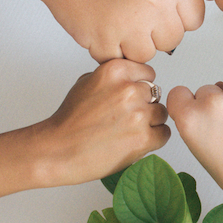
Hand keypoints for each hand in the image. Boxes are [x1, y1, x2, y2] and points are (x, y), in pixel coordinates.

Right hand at [29, 60, 170, 185]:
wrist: (58, 150)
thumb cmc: (69, 121)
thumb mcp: (86, 82)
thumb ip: (113, 77)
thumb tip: (134, 78)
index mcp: (115, 71)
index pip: (148, 73)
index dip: (140, 87)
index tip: (131, 98)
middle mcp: (129, 90)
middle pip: (156, 94)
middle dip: (145, 106)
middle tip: (126, 119)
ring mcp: (138, 114)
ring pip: (162, 114)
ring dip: (151, 123)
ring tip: (128, 131)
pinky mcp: (143, 138)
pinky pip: (164, 134)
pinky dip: (153, 139)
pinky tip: (134, 142)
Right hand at [45, 0, 205, 62]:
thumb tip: (187, 22)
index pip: (195, 18)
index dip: (179, 17)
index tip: (165, 11)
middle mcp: (151, 3)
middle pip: (172, 40)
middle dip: (156, 32)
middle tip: (136, 14)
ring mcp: (126, 24)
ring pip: (147, 55)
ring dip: (133, 44)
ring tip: (117, 19)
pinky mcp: (102, 40)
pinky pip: (118, 60)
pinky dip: (110, 49)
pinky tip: (103, 25)